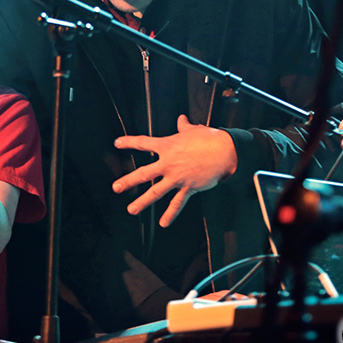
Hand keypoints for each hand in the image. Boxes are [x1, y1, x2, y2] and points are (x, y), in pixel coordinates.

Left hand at [112, 115, 236, 227]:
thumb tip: (182, 119)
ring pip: (156, 192)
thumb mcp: (194, 130)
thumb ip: (184, 126)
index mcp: (167, 146)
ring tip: (132, 210)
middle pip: (144, 173)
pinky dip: (170, 214)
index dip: (129, 142)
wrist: (226, 152)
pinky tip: (163, 223)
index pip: (143, 143)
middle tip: (116, 187)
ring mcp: (177, 177)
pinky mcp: (188, 187)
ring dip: (143, 202)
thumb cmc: (210, 139)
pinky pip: (177, 203)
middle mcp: (168, 163)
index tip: (117, 143)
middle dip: (128, 181)